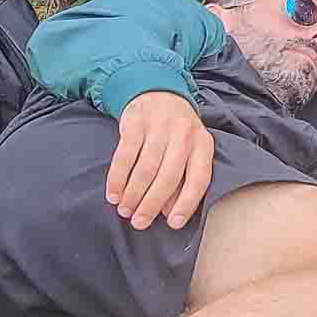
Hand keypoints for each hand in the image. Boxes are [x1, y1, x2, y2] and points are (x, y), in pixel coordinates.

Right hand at [107, 90, 213, 230]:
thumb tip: (167, 212)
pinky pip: (125, 155)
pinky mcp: (136, 123)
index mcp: (203, 144)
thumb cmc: (176, 134)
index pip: (199, 178)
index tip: (172, 224)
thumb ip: (182, 179)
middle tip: (140, 222)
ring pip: (146, 168)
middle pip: (169, 176)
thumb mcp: (188, 150)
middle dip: (152, 203)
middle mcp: (184, 134)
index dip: (187, 203)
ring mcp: (160, 127)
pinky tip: (113, 194)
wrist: (158, 93)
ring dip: (133, 194)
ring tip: (125, 211)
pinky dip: (118, 178)